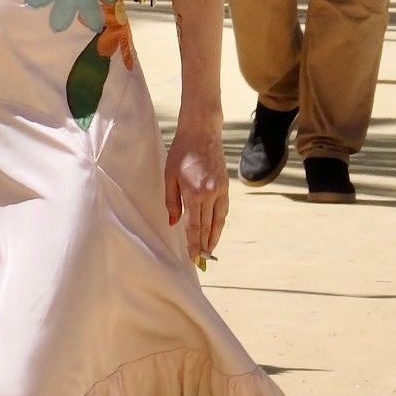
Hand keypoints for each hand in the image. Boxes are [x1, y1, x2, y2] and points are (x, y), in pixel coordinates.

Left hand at [166, 113, 230, 263]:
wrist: (202, 134)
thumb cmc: (181, 153)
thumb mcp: (169, 176)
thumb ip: (171, 201)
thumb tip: (173, 223)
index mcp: (193, 192)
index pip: (194, 226)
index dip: (194, 243)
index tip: (193, 258)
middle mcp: (210, 194)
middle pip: (208, 227)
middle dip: (204, 245)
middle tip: (202, 261)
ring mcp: (221, 190)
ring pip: (219, 221)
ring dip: (214, 237)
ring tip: (210, 250)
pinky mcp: (226, 187)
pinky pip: (223, 210)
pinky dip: (220, 223)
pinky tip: (216, 230)